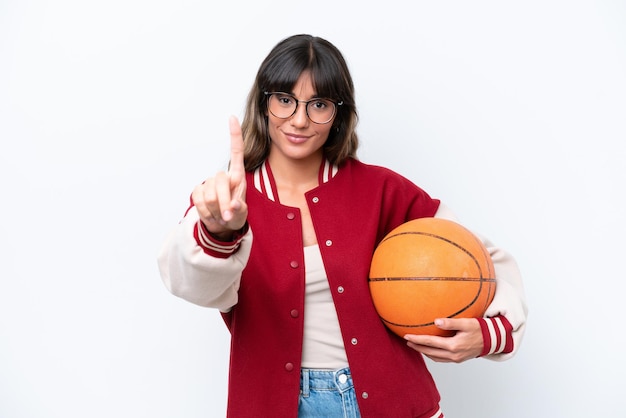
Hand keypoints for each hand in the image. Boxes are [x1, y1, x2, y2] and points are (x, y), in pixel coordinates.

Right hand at [192, 116, 247, 237]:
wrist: (221, 224)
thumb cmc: (235, 215)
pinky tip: (211, 213)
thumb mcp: (242, 214)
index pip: (236, 152)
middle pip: (221, 182)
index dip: (234, 135)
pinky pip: (200, 201)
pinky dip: (206, 212)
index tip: (232, 117)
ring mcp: (209, 182)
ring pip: (210, 195)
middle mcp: (223, 176)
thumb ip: (239, 210)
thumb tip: (233, 206)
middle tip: (227, 216)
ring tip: (220, 214)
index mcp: (237, 176)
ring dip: (216, 210)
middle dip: (224, 203)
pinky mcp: (198, 190)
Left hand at [404, 318, 482, 362]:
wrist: (493, 340)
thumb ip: (450, 322)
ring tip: (415, 346)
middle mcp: (454, 354)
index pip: (430, 343)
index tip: (406, 336)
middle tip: (406, 342)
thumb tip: (436, 321)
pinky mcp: (458, 359)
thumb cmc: (480, 329)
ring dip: (424, 352)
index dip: (417, 340)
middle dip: (417, 347)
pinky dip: (432, 355)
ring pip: (435, 357)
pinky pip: (441, 359)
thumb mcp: (466, 323)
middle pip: (430, 352)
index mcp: (454, 346)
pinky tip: (429, 349)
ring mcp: (456, 358)